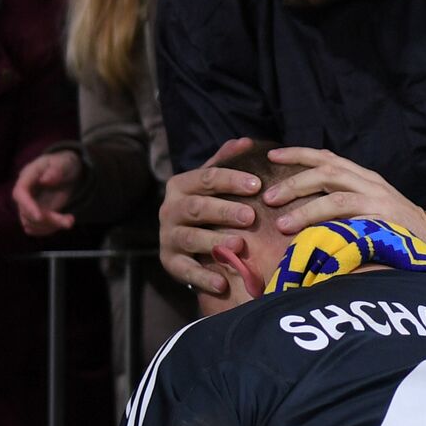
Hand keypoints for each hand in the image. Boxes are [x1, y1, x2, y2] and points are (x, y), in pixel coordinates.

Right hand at [13, 151, 81, 235]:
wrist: (68, 170)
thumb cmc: (64, 163)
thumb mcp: (64, 162)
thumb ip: (55, 170)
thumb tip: (44, 180)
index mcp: (28, 177)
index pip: (20, 193)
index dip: (27, 206)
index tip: (40, 217)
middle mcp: (25, 193)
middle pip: (26, 213)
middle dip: (47, 220)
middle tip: (69, 221)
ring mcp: (29, 206)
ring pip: (30, 224)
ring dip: (50, 227)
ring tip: (69, 220)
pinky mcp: (36, 214)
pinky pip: (37, 228)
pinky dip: (50, 230)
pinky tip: (65, 222)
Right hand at [159, 138, 260, 294]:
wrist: (184, 240)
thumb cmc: (207, 205)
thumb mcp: (213, 182)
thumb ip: (226, 162)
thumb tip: (245, 142)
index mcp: (181, 185)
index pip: (206, 178)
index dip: (231, 180)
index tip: (257, 184)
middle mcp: (170, 209)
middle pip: (197, 208)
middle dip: (225, 211)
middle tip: (251, 217)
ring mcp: (168, 237)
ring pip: (190, 238)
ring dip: (215, 242)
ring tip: (239, 246)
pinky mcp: (169, 262)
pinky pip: (185, 270)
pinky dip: (203, 277)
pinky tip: (223, 283)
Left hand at [262, 147, 425, 252]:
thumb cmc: (395, 226)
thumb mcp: (368, 204)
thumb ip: (341, 198)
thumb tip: (300, 203)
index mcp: (363, 176)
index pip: (327, 157)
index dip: (298, 154)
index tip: (272, 156)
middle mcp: (370, 184)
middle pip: (326, 173)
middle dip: (294, 183)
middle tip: (268, 197)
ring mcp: (379, 204)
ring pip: (336, 199)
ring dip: (306, 211)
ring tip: (282, 224)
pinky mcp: (385, 225)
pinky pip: (354, 225)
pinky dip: (332, 231)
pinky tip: (314, 240)